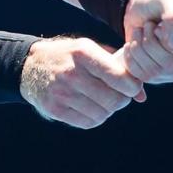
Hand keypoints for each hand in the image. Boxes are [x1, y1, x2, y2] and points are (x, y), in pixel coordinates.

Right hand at [19, 37, 145, 128]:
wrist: (30, 66)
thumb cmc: (69, 56)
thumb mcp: (91, 50)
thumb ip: (117, 67)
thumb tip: (141, 96)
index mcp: (83, 53)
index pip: (120, 77)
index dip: (132, 86)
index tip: (132, 87)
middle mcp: (72, 73)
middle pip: (113, 100)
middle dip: (122, 100)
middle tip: (119, 96)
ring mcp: (62, 93)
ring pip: (102, 114)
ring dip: (108, 110)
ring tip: (104, 101)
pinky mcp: (55, 109)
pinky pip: (88, 122)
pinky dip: (96, 118)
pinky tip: (91, 107)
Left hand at [121, 0, 172, 84]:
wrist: (138, 11)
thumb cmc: (157, 2)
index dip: (171, 42)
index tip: (159, 27)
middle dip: (151, 42)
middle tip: (148, 26)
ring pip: (156, 71)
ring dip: (140, 47)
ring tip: (140, 31)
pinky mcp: (162, 78)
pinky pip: (143, 76)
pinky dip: (132, 57)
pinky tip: (134, 44)